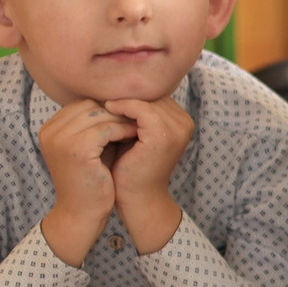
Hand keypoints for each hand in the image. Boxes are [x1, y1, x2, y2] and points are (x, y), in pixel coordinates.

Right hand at [37, 98, 136, 263]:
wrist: (82, 213)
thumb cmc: (92, 180)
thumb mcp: (92, 148)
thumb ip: (98, 125)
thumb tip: (122, 100)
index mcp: (49, 129)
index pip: (81, 105)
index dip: (107, 107)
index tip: (129, 112)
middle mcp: (49, 131)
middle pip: (89, 106)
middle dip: (115, 110)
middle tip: (138, 116)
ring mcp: (60, 139)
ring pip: (99, 115)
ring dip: (122, 119)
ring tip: (141, 124)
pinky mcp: (75, 149)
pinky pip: (106, 129)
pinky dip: (123, 130)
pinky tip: (136, 136)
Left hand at [103, 96, 191, 253]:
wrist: (137, 198)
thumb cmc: (132, 168)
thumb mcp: (136, 136)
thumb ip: (135, 115)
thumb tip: (115, 87)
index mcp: (182, 122)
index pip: (156, 95)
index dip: (133, 93)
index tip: (109, 91)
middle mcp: (185, 123)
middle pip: (153, 94)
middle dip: (128, 93)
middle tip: (102, 91)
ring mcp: (177, 129)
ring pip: (147, 99)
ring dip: (122, 98)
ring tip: (102, 100)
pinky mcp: (162, 135)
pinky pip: (141, 109)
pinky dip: (123, 106)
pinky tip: (107, 109)